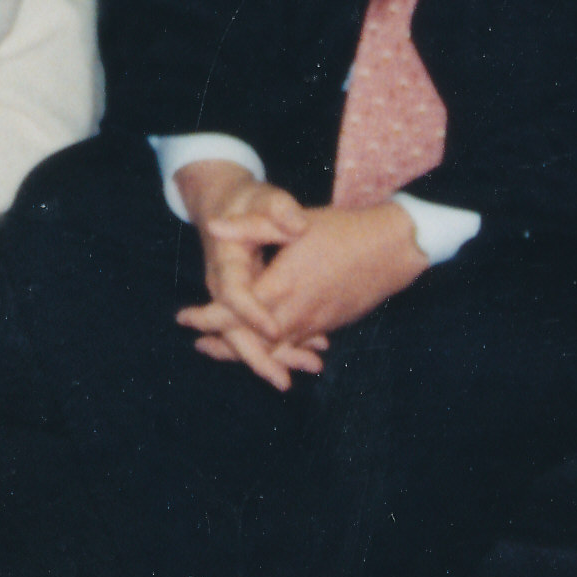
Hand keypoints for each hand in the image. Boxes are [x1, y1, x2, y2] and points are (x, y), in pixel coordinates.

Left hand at [175, 196, 431, 390]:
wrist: (392, 249)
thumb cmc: (342, 230)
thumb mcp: (295, 223)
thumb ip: (252, 227)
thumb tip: (214, 227)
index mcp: (283, 287)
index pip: (236, 313)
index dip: (208, 318)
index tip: (184, 318)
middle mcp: (297, 313)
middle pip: (252, 342)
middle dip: (224, 345)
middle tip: (199, 345)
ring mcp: (316, 324)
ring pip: (276, 350)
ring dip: (250, 352)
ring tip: (224, 352)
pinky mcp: (330, 325)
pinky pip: (298, 347)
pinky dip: (279, 353)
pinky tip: (271, 353)